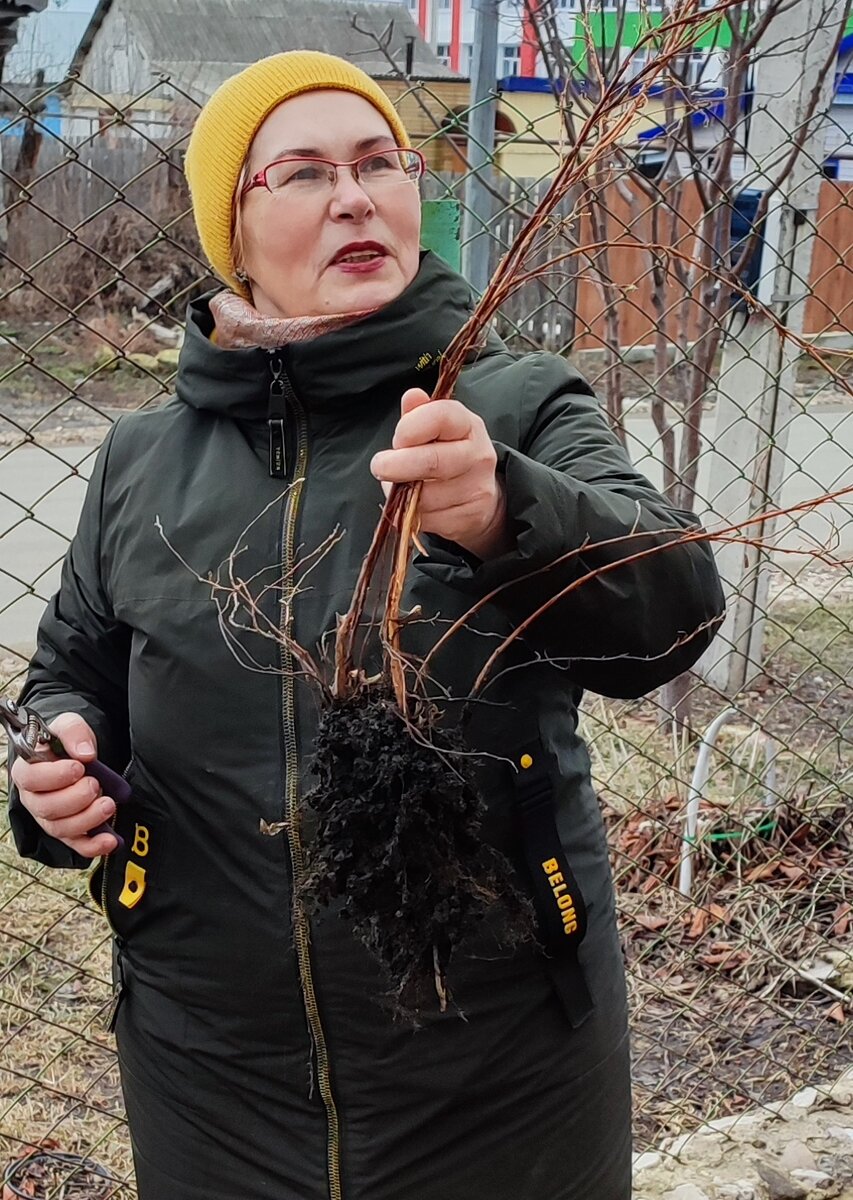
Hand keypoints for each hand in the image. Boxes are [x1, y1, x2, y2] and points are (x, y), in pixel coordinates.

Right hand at [9, 713, 119, 857]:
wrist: (77, 754)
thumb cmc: (65, 740)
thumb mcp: (69, 724)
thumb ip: (74, 732)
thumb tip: (85, 753)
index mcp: (27, 770)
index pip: (30, 779)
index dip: (54, 776)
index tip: (78, 768)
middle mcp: (34, 798)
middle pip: (46, 808)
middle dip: (75, 799)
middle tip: (95, 785)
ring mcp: (50, 817)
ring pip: (61, 829)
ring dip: (88, 819)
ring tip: (108, 804)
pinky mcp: (68, 831)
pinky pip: (77, 845)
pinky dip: (94, 846)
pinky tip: (111, 841)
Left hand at [370, 388, 510, 559]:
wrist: (482, 498)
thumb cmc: (449, 455)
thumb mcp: (438, 429)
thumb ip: (420, 414)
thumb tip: (411, 396)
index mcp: (468, 425)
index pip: (441, 417)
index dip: (410, 427)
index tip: (397, 438)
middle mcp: (477, 456)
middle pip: (433, 461)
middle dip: (398, 465)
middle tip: (379, 466)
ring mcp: (475, 489)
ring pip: (425, 496)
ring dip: (403, 493)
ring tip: (403, 486)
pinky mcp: (467, 518)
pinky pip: (426, 519)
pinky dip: (411, 514)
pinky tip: (416, 504)